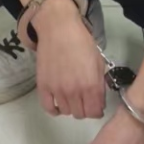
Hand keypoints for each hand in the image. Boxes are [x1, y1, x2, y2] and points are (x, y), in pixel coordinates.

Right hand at [33, 0, 105, 119]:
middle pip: (81, 114)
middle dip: (85, 109)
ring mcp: (57, 90)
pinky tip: (59, 104)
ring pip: (66, 112)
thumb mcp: (98, 62)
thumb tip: (98, 100)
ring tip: (71, 97)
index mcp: (91, 85)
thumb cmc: (82, 42)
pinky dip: (55, 110)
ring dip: (71, 107)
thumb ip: (100, 84)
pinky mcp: (43, 87)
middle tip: (84, 99)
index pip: (95, 112)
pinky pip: (49, 108)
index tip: (96, 105)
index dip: (97, 110)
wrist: (59, 29)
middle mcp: (74, 91)